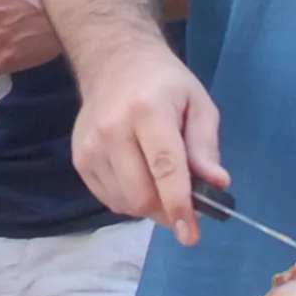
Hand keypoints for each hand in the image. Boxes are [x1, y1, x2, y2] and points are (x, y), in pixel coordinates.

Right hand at [70, 42, 222, 240]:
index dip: (179, 205)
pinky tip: (139, 177)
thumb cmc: (165, 83)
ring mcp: (90, 147)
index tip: (191, 234)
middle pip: (141, 195)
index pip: (165, 168)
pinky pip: (109, 200)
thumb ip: (206, 145)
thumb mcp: (198, 103)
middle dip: (167, 210)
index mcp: (147, 111)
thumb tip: (216, 184)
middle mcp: (112, 130)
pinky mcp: (79, 159)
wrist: (114, 62)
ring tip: (159, 181)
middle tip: (184, 203)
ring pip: (124, 204)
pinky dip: (130, 200)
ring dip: (149, 206)